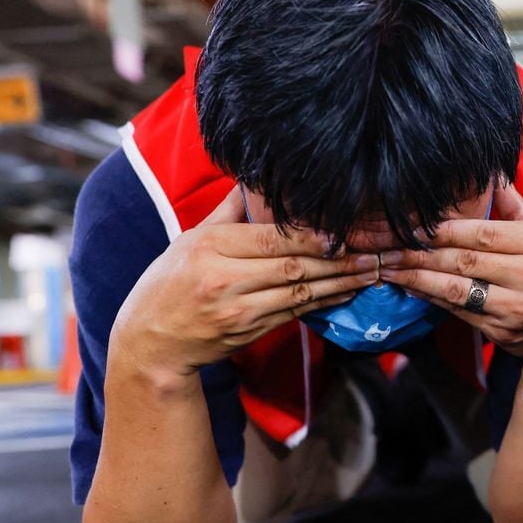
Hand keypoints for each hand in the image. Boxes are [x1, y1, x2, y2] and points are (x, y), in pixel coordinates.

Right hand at [112, 187, 380, 378]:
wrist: (150, 342)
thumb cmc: (169, 283)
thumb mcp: (190, 238)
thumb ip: (228, 213)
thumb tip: (253, 180)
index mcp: (210, 248)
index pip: (271, 239)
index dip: (311, 237)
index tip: (341, 232)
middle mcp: (224, 279)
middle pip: (293, 266)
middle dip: (337, 261)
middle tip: (372, 253)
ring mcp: (238, 310)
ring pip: (300, 292)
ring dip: (340, 283)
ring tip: (371, 273)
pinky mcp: (250, 332)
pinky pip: (295, 313)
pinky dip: (324, 302)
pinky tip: (347, 292)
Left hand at [374, 183, 522, 365]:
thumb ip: (515, 208)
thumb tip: (491, 175)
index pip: (486, 233)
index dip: (447, 230)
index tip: (416, 226)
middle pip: (466, 259)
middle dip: (423, 253)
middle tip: (390, 248)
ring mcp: (517, 305)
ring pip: (457, 288)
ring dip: (418, 277)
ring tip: (390, 268)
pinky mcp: (502, 329)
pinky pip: (458, 310)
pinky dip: (431, 297)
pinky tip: (411, 287)